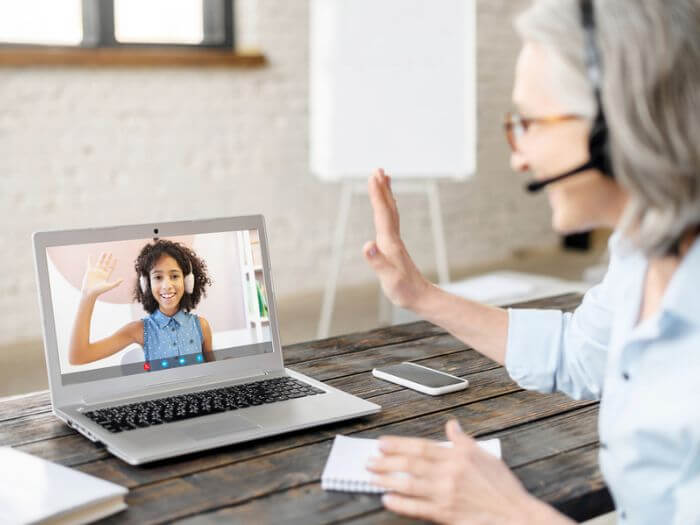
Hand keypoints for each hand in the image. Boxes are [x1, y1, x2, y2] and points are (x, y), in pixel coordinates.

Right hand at [81, 252, 122, 298]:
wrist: (90, 292)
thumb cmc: (99, 291)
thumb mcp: (109, 286)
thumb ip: (116, 283)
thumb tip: (123, 279)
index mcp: (106, 275)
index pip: (111, 267)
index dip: (113, 263)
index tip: (116, 258)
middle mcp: (101, 272)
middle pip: (106, 264)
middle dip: (108, 258)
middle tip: (111, 252)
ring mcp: (95, 271)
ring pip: (99, 262)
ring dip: (102, 257)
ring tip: (104, 252)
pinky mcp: (89, 271)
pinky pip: (89, 264)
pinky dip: (89, 259)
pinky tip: (90, 255)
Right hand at [363, 168, 430, 309]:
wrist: (421, 297)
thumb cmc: (403, 290)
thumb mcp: (388, 278)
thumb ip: (377, 262)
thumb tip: (367, 245)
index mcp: (389, 243)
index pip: (382, 214)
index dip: (377, 195)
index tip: (373, 176)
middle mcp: (393, 238)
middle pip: (388, 208)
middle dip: (382, 189)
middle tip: (378, 170)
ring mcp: (395, 242)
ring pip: (391, 213)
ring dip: (386, 195)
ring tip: (384, 180)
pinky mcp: (395, 247)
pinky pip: (391, 221)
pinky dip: (388, 209)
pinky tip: (386, 209)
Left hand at [367, 420, 547, 524]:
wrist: (515, 515)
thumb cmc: (502, 487)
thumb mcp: (484, 455)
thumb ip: (463, 440)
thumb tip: (452, 424)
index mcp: (457, 456)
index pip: (421, 446)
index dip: (398, 444)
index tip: (382, 443)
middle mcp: (449, 473)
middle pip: (410, 464)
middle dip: (386, 462)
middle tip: (370, 460)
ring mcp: (446, 494)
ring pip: (408, 485)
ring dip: (387, 481)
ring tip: (372, 478)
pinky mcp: (445, 514)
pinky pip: (416, 508)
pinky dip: (399, 504)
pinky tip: (387, 500)